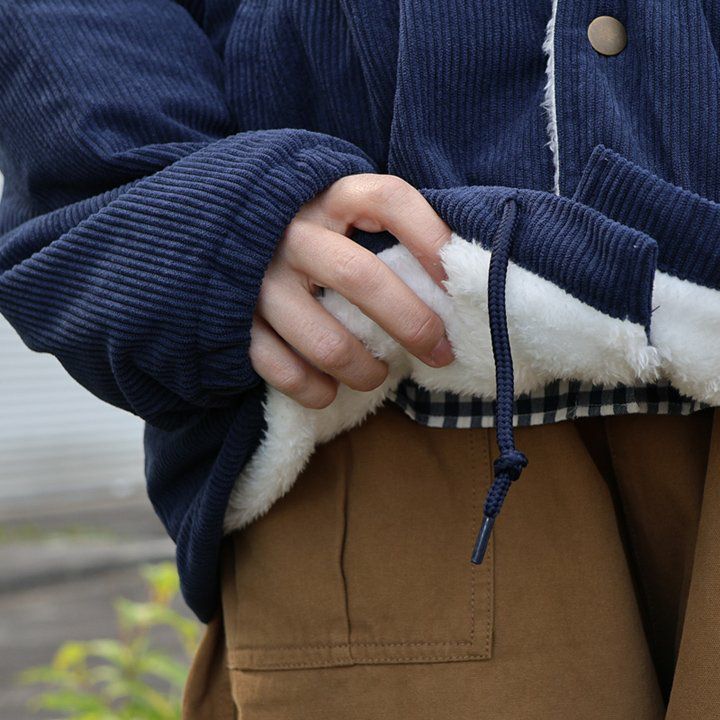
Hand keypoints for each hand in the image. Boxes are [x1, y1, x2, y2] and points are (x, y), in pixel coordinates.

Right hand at [250, 174, 453, 408]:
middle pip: (361, 278)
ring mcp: (260, 282)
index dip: (430, 236)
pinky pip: (285, 372)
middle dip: (412, 323)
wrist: (212, 238)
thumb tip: (454, 273)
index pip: (387, 199)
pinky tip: (330, 389)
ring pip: (328, 342)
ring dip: (366, 370)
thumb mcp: (337, 213)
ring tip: (378, 374)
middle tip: (440, 352)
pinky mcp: (236, 324)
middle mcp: (291, 235)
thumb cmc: (302, 237)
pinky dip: (317, 391)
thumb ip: (383, 227)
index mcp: (325, 199)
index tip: (456, 276)